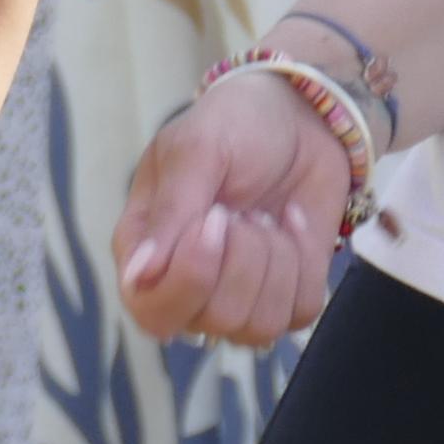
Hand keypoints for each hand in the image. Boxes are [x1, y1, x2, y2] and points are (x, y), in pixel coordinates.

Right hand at [115, 68, 352, 345]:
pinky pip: (301, 314)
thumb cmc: (233, 124)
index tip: (215, 220)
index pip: (151, 309)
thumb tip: (139, 276)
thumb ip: (170, 214)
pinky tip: (290, 225)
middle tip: (242, 210)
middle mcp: (187, 282)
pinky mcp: (287, 295)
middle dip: (244, 259)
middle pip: (216, 319)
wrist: (300, 117)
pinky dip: (304, 264)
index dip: (187, 281)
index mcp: (146, 247)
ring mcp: (239, 293)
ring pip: (262, 325)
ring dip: (277, 262)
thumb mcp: (196, 152)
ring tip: (266, 218)